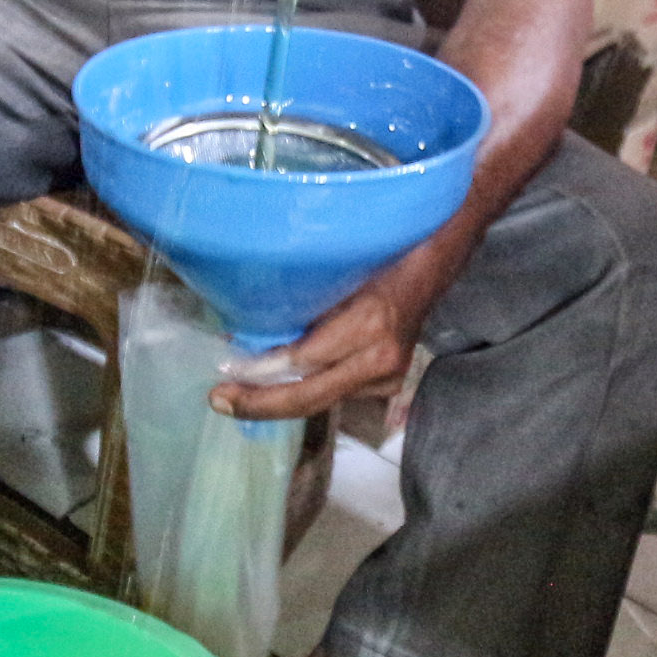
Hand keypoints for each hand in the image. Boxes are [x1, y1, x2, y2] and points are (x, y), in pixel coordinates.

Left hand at [212, 251, 452, 423]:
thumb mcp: (341, 270)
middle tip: (220, 401)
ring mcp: (389, 376)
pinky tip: (276, 390)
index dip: (263, 371)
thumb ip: (306, 303)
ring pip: (322, 399)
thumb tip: (252, 329)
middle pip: (311, 394)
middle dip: (262, 403)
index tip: (226, 372)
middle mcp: (381, 358)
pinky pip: (337, 392)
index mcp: (369, 324)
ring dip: (279, 400)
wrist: (435, 265)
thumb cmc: (383, 254)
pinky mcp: (389, 384)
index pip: (305, 359)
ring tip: (238, 399)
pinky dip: (305, 391)